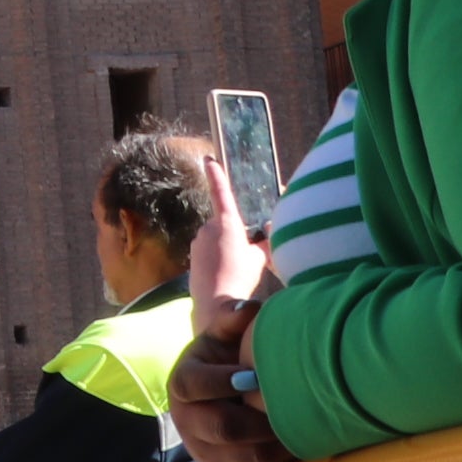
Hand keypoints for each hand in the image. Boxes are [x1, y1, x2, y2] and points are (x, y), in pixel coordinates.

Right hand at [175, 314, 294, 461]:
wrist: (223, 394)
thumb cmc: (228, 359)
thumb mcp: (223, 336)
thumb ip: (232, 319)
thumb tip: (250, 308)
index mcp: (182, 383)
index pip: (192, 385)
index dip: (221, 382)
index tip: (253, 377)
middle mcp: (187, 420)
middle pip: (221, 427)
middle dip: (259, 420)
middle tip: (289, 407)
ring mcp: (205, 451)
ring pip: (244, 455)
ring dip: (275, 441)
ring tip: (300, 425)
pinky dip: (279, 460)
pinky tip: (296, 441)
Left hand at [191, 147, 270, 315]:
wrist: (216, 302)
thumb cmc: (240, 277)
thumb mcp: (260, 257)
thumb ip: (263, 241)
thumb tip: (269, 230)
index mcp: (227, 223)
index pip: (221, 193)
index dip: (216, 175)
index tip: (207, 159)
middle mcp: (208, 228)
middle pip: (225, 223)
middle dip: (235, 233)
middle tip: (245, 255)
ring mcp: (198, 241)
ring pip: (217, 237)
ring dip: (226, 246)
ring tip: (235, 267)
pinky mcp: (192, 253)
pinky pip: (209, 249)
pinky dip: (218, 256)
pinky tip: (225, 272)